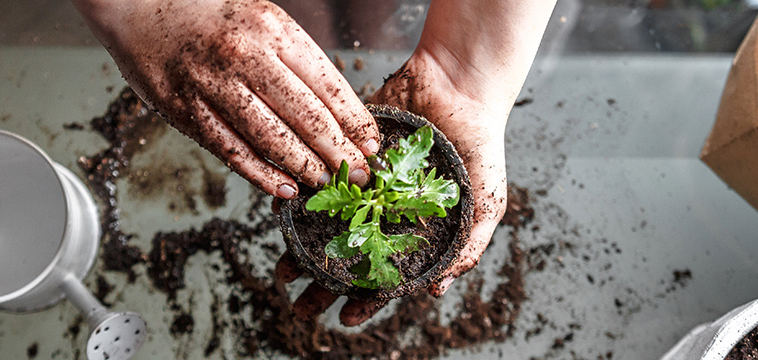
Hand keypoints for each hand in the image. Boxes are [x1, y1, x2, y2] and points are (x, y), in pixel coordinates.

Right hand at [71, 0, 379, 198]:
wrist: (140, 6)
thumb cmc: (212, 16)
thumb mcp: (264, 22)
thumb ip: (297, 62)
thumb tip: (338, 114)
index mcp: (274, 30)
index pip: (328, 85)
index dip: (355, 122)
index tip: (373, 145)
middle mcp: (246, 56)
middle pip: (306, 117)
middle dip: (340, 152)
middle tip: (360, 176)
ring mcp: (214, 86)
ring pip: (271, 139)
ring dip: (306, 168)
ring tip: (328, 184)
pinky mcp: (187, 112)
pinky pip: (233, 151)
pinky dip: (262, 175)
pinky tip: (285, 189)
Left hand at [278, 0, 556, 325]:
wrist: (460, 85)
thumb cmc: (480, 145)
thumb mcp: (486, 202)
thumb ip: (468, 247)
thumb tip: (437, 290)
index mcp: (412, 229)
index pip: (386, 273)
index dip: (366, 299)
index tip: (344, 319)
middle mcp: (382, 211)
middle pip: (348, 255)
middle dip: (323, 283)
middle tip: (299, 304)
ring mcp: (361, 184)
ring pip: (325, 223)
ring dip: (302, 247)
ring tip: (281, 269)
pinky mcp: (346, 154)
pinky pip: (317, 178)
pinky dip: (298, 196)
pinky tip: (281, 214)